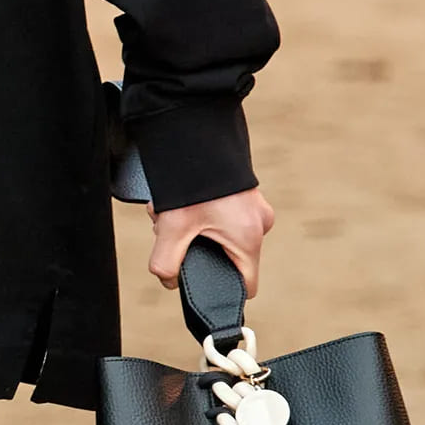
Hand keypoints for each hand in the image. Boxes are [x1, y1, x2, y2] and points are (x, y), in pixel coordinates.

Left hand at [148, 187, 274, 298]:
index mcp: (249, 239)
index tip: (199, 279)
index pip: (245, 285)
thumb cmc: (193, 182)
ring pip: (220, 233)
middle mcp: (259, 224)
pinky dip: (199, 211)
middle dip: (196, 249)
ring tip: (172, 211)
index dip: (221, 290)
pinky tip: (180, 198)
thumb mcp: (173, 228)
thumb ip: (166, 263)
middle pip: (227, 257)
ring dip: (192, 227)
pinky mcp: (245, 193)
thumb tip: (170, 281)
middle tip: (173, 231)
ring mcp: (254, 207)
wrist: (198, 135)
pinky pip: (222, 213)